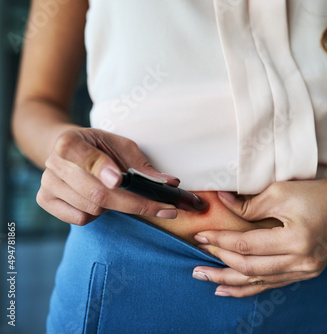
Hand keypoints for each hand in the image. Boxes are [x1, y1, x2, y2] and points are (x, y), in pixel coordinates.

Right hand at [37, 128, 179, 224]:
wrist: (71, 151)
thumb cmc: (102, 148)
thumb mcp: (123, 147)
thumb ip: (143, 166)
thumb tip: (171, 183)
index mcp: (70, 141)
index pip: (84, 156)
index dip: (101, 168)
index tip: (119, 180)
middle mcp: (54, 162)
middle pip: (96, 193)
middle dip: (135, 203)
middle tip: (165, 209)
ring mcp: (47, 183)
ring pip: (92, 208)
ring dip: (118, 208)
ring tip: (123, 195)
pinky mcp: (45, 201)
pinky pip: (80, 219)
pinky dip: (98, 215)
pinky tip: (101, 202)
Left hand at [192, 173, 326, 296]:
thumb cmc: (314, 193)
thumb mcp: (280, 192)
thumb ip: (249, 203)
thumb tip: (220, 203)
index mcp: (296, 239)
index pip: (247, 245)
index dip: (221, 241)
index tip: (200, 236)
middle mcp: (302, 261)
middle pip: (250, 269)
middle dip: (220, 265)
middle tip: (196, 263)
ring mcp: (306, 271)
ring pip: (260, 281)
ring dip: (230, 282)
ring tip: (206, 281)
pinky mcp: (306, 273)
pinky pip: (272, 283)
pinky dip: (249, 287)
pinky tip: (230, 289)